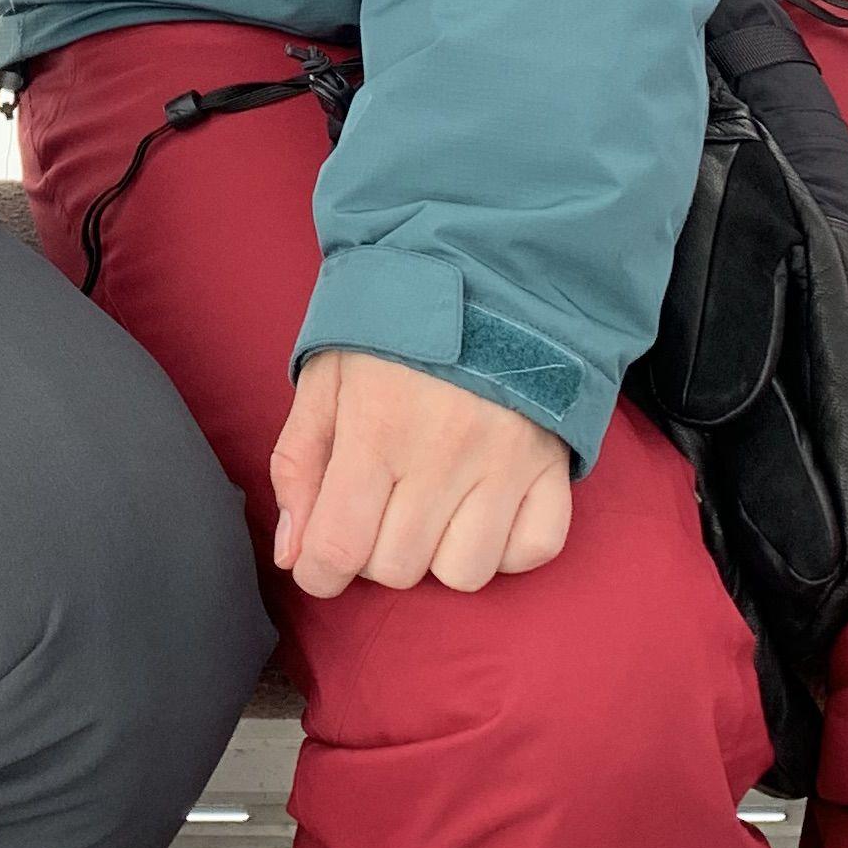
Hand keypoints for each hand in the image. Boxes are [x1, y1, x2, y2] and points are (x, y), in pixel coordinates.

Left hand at [269, 349, 571, 598]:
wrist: (482, 274)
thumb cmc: (391, 331)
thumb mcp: (324, 380)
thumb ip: (298, 465)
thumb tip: (294, 554)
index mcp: (376, 429)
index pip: (340, 548)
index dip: (320, 573)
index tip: (321, 563)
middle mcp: (444, 454)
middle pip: (398, 568)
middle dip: (373, 553)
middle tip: (379, 507)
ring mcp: (506, 464)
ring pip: (465, 573)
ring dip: (438, 555)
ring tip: (431, 508)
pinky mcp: (553, 466)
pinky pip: (533, 550)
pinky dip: (506, 547)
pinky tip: (484, 511)